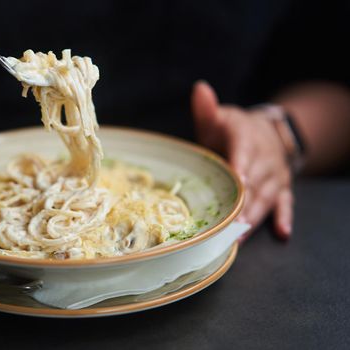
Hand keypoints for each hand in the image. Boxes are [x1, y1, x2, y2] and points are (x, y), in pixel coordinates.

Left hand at [191, 81, 292, 240]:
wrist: (263, 132)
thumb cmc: (230, 130)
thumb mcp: (218, 118)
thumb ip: (207, 109)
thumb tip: (199, 89)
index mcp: (246, 137)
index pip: (243, 151)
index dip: (240, 166)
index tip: (238, 181)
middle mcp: (264, 156)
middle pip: (255, 180)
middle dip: (243, 202)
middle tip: (230, 223)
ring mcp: (275, 174)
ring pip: (267, 195)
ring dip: (255, 215)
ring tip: (240, 234)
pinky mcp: (282, 187)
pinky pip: (285, 203)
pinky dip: (283, 216)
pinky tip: (282, 231)